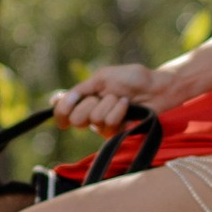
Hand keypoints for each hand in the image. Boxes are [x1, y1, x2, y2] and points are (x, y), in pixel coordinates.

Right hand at [52, 61, 168, 133]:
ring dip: (109, 104)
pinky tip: (127, 106)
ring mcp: (104, 125)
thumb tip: (55, 100)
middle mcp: (91, 113)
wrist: (156, 87)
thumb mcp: (102, 78)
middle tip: (105, 95)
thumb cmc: (132, 79)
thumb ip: (79, 90)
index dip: (61, 112)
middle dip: (90, 104)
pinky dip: (118, 111)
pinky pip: (109, 125)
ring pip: (94, 120)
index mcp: (85, 99)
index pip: (62, 112)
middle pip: (75, 119)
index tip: (64, 107)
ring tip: (122, 99)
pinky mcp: (117, 133)